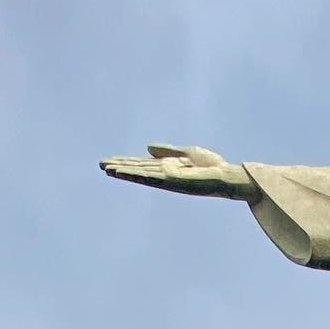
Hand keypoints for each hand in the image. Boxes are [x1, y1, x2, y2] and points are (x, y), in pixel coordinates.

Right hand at [100, 144, 256, 200]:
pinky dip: (141, 174)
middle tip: (101, 165)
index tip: (108, 162)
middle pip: (139, 170)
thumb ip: (168, 151)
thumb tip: (148, 148)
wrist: (228, 176)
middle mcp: (166, 175)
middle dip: (121, 168)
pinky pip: (155, 177)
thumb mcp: (187, 153)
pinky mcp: (176, 180)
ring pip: (143, 175)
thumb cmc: (212, 166)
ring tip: (109, 169)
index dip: (126, 162)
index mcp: (168, 168)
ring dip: (126, 172)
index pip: (142, 164)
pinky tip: (130, 172)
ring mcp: (170, 179)